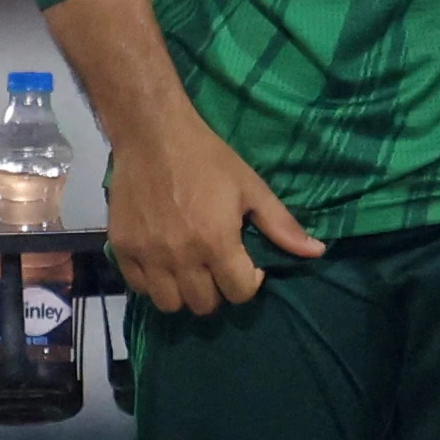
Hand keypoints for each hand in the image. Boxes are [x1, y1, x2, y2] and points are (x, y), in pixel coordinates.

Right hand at [104, 106, 318, 315]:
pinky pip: (139, 287)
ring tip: (190, 269)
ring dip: (184, 292)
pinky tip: (163, 261)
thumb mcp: (250, 187)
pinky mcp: (122, 247)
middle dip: (217, 290)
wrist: (152, 134)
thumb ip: (281, 225)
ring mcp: (148, 255)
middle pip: (204, 305)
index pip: (239, 293)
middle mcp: (181, 256)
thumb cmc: (206, 158)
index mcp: (217, 242)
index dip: (248, 281)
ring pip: (170, 304)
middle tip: (217, 266)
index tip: (245, 263)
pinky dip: (153, 282)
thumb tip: (317, 252)